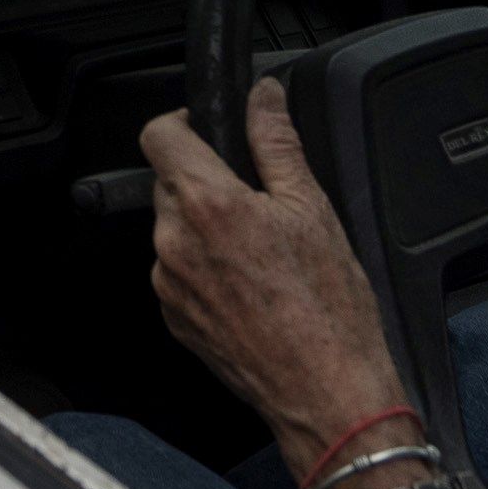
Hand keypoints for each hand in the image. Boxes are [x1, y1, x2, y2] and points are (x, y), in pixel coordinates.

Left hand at [140, 87, 410, 477]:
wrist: (327, 392)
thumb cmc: (328, 310)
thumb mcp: (312, 208)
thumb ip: (277, 141)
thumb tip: (263, 95)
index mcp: (208, 205)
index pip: (159, 134)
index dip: (182, 121)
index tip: (207, 128)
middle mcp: (175, 242)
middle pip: (169, 182)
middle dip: (206, 179)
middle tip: (258, 200)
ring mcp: (169, 284)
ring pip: (175, 229)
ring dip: (206, 226)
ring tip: (262, 253)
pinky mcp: (174, 318)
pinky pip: (179, 272)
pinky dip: (206, 267)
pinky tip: (252, 284)